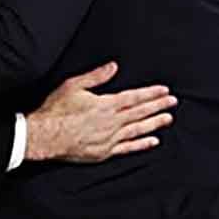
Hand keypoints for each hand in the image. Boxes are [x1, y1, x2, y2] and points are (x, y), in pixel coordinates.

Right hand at [25, 61, 175, 162]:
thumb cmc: (56, 110)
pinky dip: (141, 144)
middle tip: (173, 102)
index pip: (134, 97)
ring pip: (138, 130)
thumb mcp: (73, 86)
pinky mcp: (104, 152)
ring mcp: (109, 139)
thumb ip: (96, 76)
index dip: (151, 94)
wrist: (45, 136)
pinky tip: (152, 141)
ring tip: (168, 119)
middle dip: (158, 106)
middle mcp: (111, 122)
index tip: (164, 91)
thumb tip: (113, 66)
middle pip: (140, 113)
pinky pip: (128, 148)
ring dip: (154, 124)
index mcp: (105, 105)